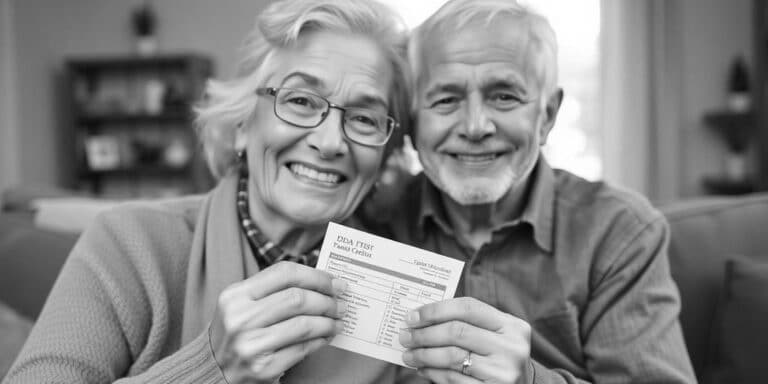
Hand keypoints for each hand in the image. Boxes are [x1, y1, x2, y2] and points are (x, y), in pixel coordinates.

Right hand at [211, 261, 347, 382]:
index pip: (285, 273)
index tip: (335, 282)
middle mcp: (240, 319)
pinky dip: (321, 340)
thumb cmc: (236, 332)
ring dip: (329, 321)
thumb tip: (322, 281)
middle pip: (298, 298)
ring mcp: (251, 345)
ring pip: (304, 324)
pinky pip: (303, 349)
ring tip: (337, 320)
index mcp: (236, 295)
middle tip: (342, 303)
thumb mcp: (243, 304)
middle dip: (327, 300)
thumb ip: (275, 290)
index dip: (316, 276)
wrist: (213, 371)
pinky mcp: (264, 368)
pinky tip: (326, 336)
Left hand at [399, 297, 530, 383]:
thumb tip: (422, 318)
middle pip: (457, 331)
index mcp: (512, 326)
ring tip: (409, 355)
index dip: (436, 310)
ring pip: (452, 356)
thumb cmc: (498, 357)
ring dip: (424, 355)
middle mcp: (511, 347)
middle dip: (425, 334)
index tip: (412, 316)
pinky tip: (423, 369)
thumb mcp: (494, 336)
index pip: (468, 307)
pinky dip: (433, 373)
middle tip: (405, 336)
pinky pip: (453, 379)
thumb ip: (467, 323)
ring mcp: (503, 371)